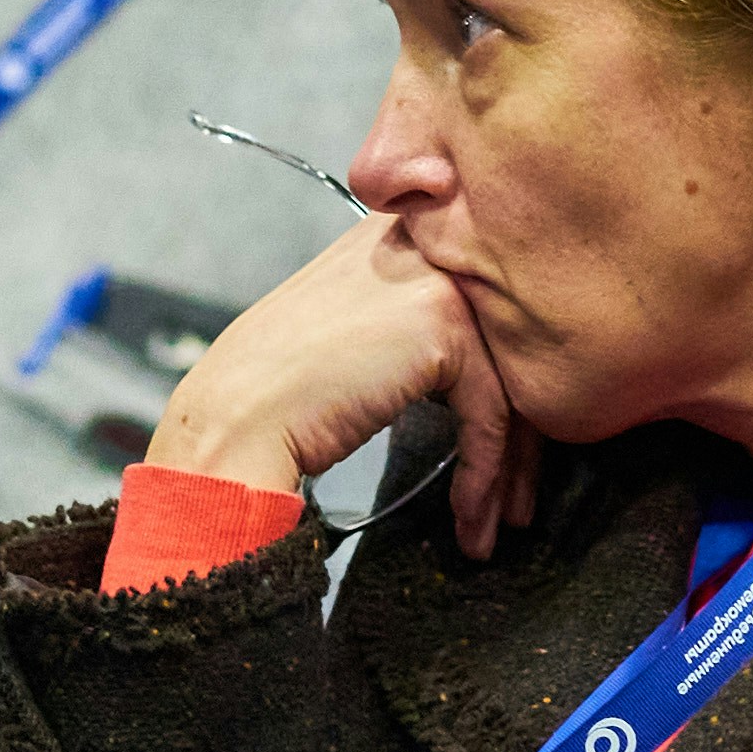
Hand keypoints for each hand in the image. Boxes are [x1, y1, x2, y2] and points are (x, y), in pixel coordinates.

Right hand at [147, 212, 529, 556]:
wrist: (233, 423)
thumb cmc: (274, 393)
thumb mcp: (351, 329)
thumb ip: (408, 323)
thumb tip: (474, 373)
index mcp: (399, 229)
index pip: (482, 307)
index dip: (501, 383)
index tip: (503, 451)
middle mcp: (423, 237)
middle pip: (504, 342)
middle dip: (519, 433)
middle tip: (517, 499)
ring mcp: (434, 275)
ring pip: (507, 379)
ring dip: (509, 465)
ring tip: (500, 522)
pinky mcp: (443, 322)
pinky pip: (490, 409)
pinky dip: (485, 473)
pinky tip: (471, 519)